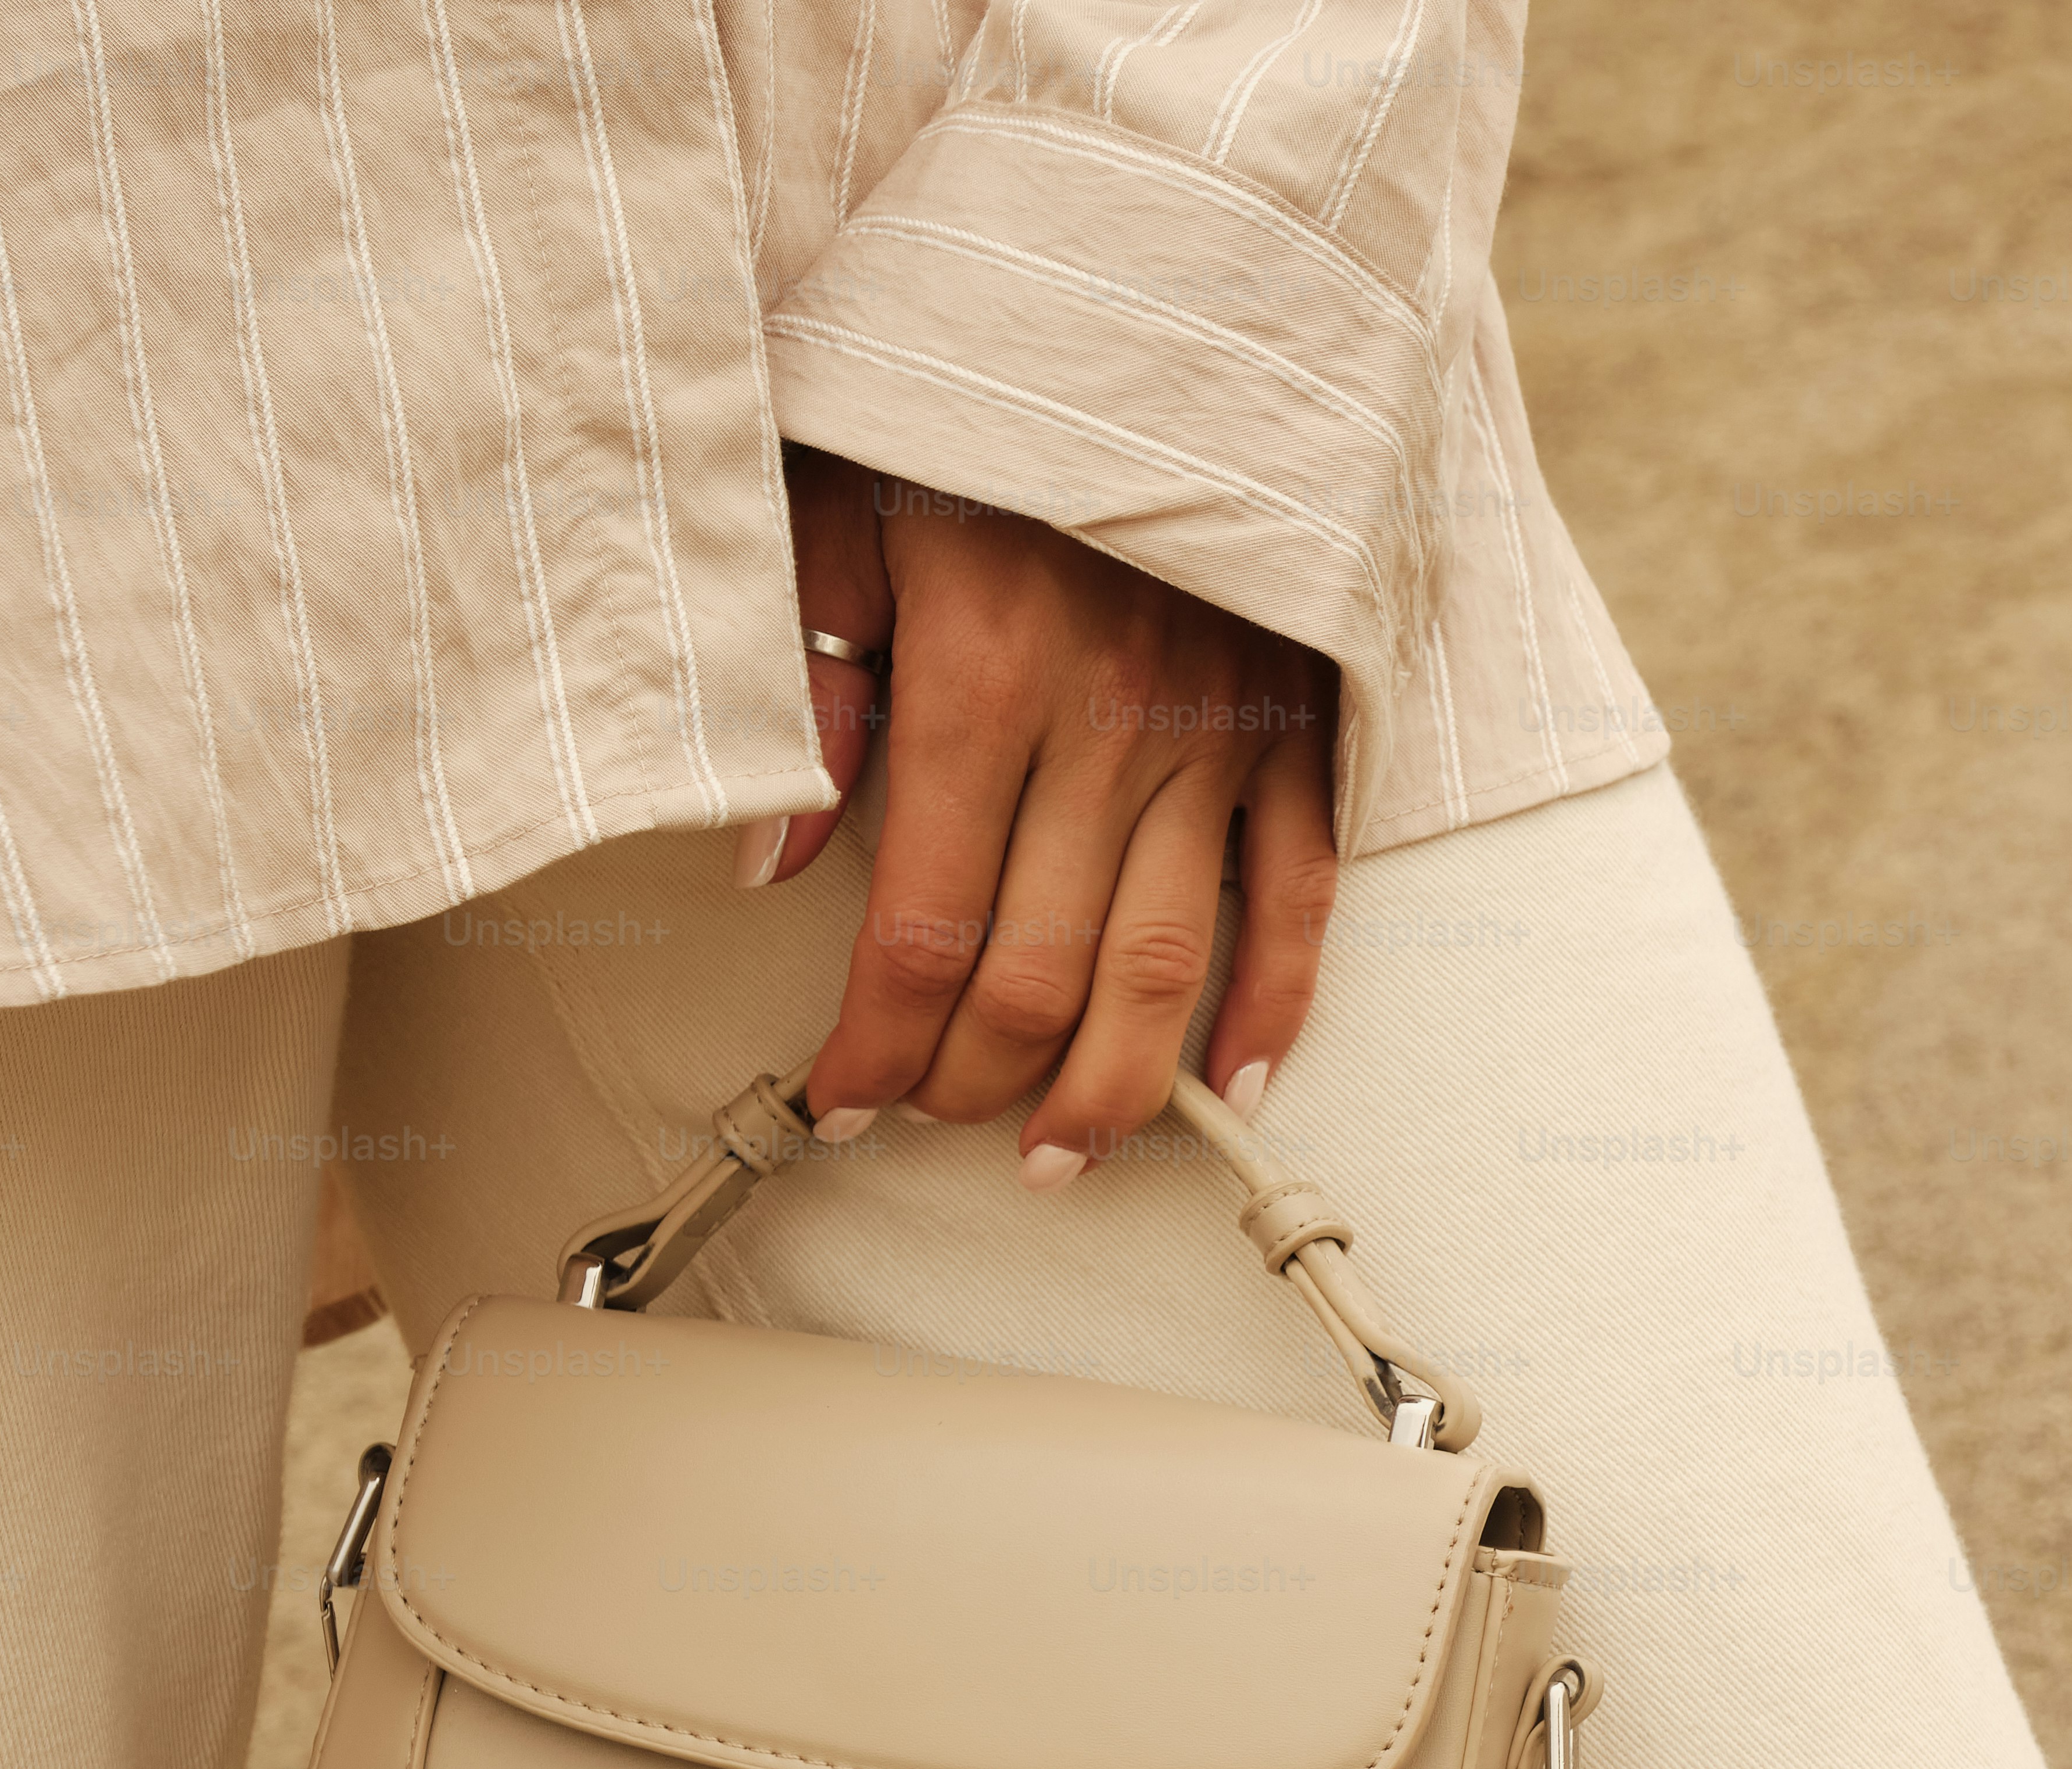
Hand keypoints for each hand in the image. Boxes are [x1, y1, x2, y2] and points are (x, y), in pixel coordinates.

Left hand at [753, 445, 1343, 1184]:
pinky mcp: (1300, 731)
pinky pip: (1297, 895)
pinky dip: (1274, 1003)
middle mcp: (1109, 729)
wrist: (1174, 305)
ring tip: (1057, 1160)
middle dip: (971, 1081)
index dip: (875, 1041)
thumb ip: (805, 673)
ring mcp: (1218, 739)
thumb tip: (771, 857)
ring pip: (1165, 965)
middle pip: (1036, 971)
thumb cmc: (985, 404)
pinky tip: (1232, 1082)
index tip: (838, 1099)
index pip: (919, 924)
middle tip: (928, 1126)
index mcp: (983, 678)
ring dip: (1108, 1089)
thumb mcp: (846, 498)